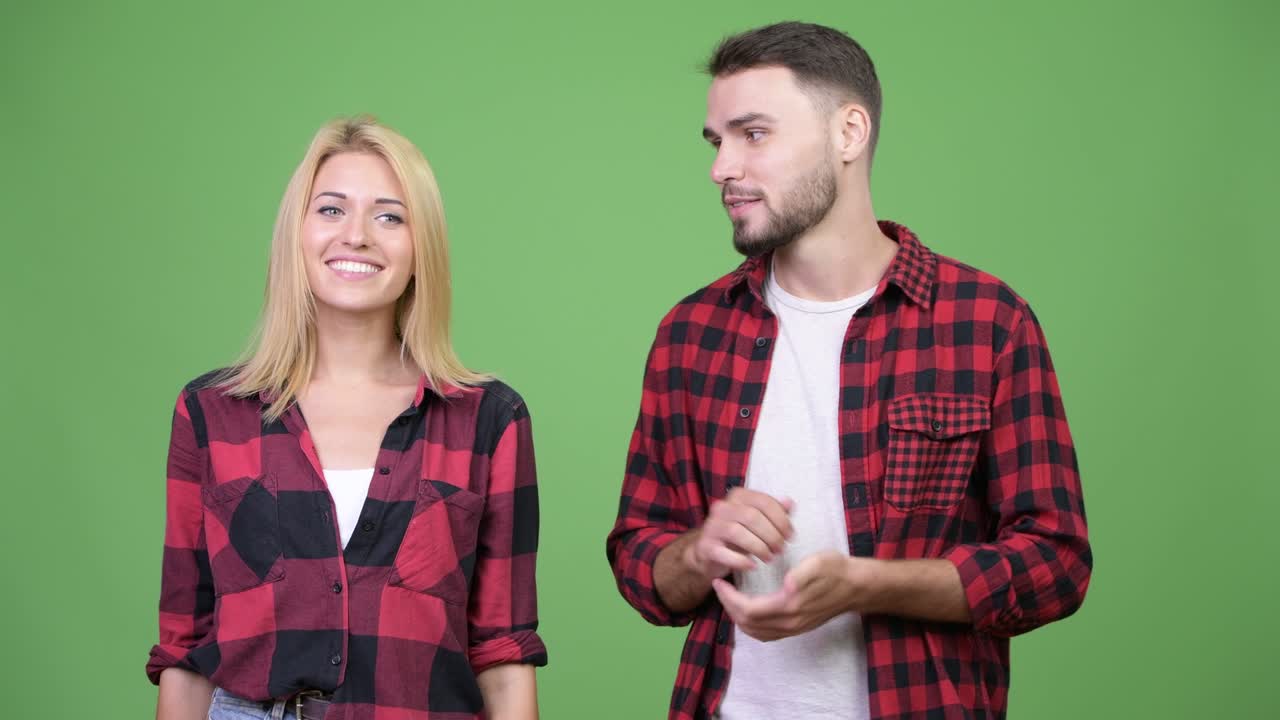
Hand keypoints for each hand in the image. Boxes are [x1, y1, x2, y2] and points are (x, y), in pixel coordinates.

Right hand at [685, 488, 793, 580]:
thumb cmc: (737, 535)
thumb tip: (790, 503)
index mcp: (737, 496)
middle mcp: (722, 507)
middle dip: (772, 535)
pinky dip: (741, 561)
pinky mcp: (706, 546)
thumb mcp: (757, 521)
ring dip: (759, 548)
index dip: (781, 519)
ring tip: (769, 558)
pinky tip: (752, 566)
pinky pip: (724, 553)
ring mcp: (712, 526)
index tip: (790, 536)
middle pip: (752, 517)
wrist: (708, 552)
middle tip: (780, 549)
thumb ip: (773, 512)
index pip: (764, 502)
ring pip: (738, 533)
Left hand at [711, 550, 879, 641]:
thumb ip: (803, 574)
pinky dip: (751, 625)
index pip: (748, 610)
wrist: (858, 586)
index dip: (729, 598)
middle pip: (747, 624)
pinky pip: (766, 634)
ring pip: (756, 632)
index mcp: (790, 606)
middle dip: (728, 607)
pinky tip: (748, 610)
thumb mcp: (820, 562)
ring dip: (738, 617)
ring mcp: (794, 628)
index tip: (721, 581)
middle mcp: (790, 622)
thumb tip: (787, 585)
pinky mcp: (797, 628)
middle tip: (721, 587)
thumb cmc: (838, 570)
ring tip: (729, 597)